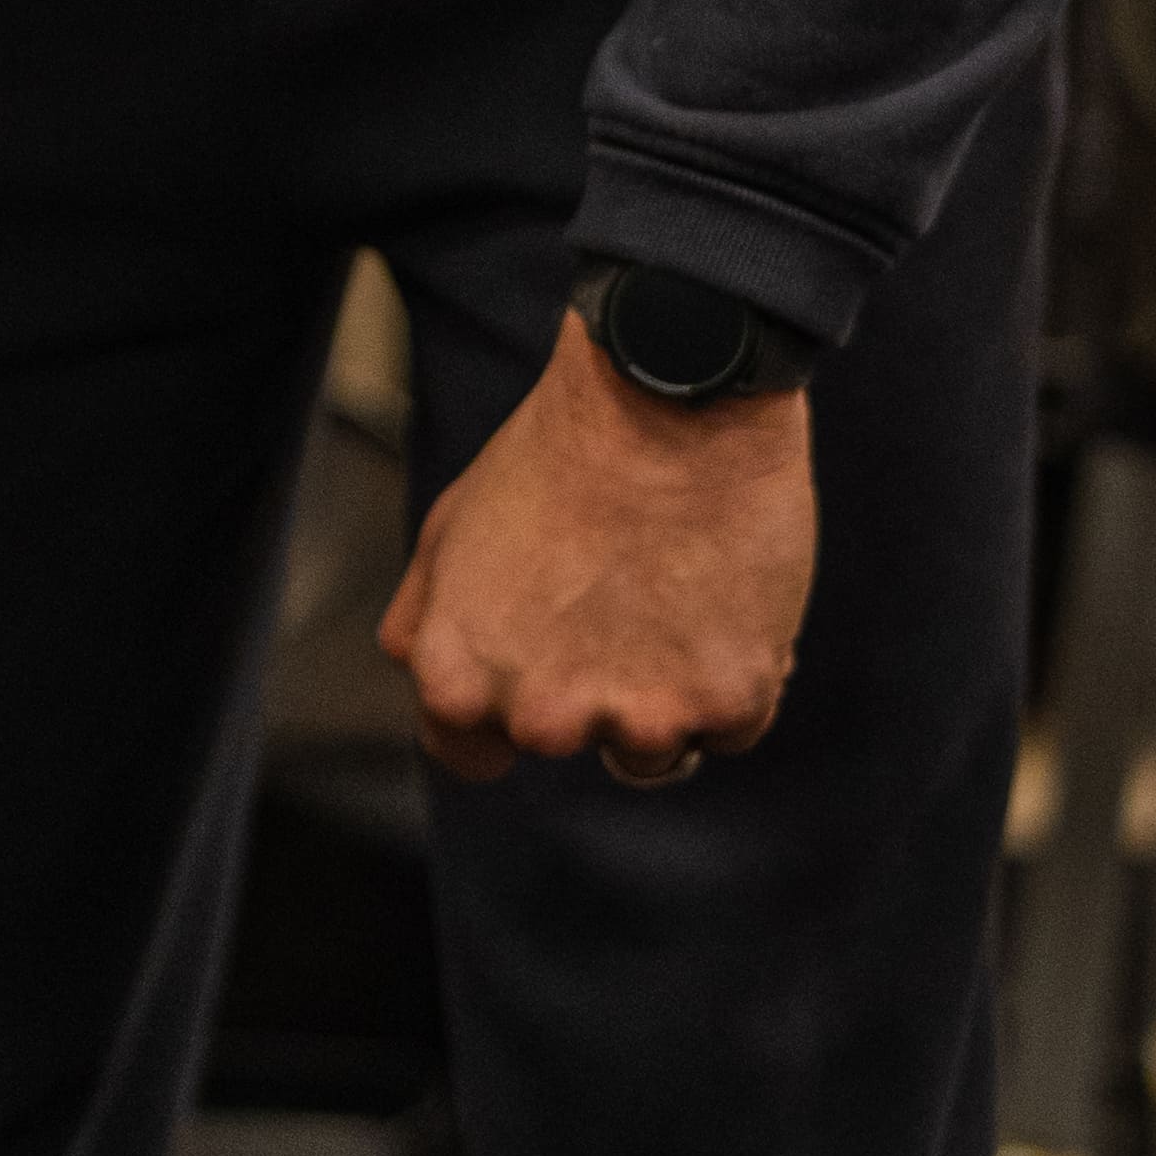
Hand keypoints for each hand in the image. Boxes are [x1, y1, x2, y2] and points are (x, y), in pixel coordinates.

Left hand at [380, 315, 812, 787]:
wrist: (669, 399)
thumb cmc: (555, 455)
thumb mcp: (450, 528)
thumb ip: (423, 619)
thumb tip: (422, 674)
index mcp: (460, 680)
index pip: (470, 756)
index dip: (500, 706)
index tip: (536, 652)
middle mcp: (543, 717)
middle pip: (567, 744)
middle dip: (585, 688)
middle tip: (609, 592)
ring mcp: (643, 719)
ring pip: (655, 748)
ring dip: (666, 689)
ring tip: (668, 587)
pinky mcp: (731, 701)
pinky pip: (731, 722)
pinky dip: (733, 673)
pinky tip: (720, 593)